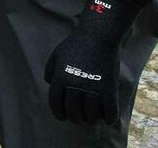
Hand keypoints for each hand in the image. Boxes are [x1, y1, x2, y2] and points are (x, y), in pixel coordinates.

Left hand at [44, 0, 147, 124]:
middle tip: (78, 119)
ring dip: (91, 120)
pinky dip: (108, 118)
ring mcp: (93, 87)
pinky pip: (109, 111)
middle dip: (75, 119)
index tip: (62, 117)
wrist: (98, 36)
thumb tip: (48, 83)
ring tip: (92, 119)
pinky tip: (107, 118)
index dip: (58, 113)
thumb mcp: (57, 54)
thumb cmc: (76, 44)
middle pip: (73, 111)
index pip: (55, 102)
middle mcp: (75, 85)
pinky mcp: (109, 89)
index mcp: (60, 77)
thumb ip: (50, 69)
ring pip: (91, 115)